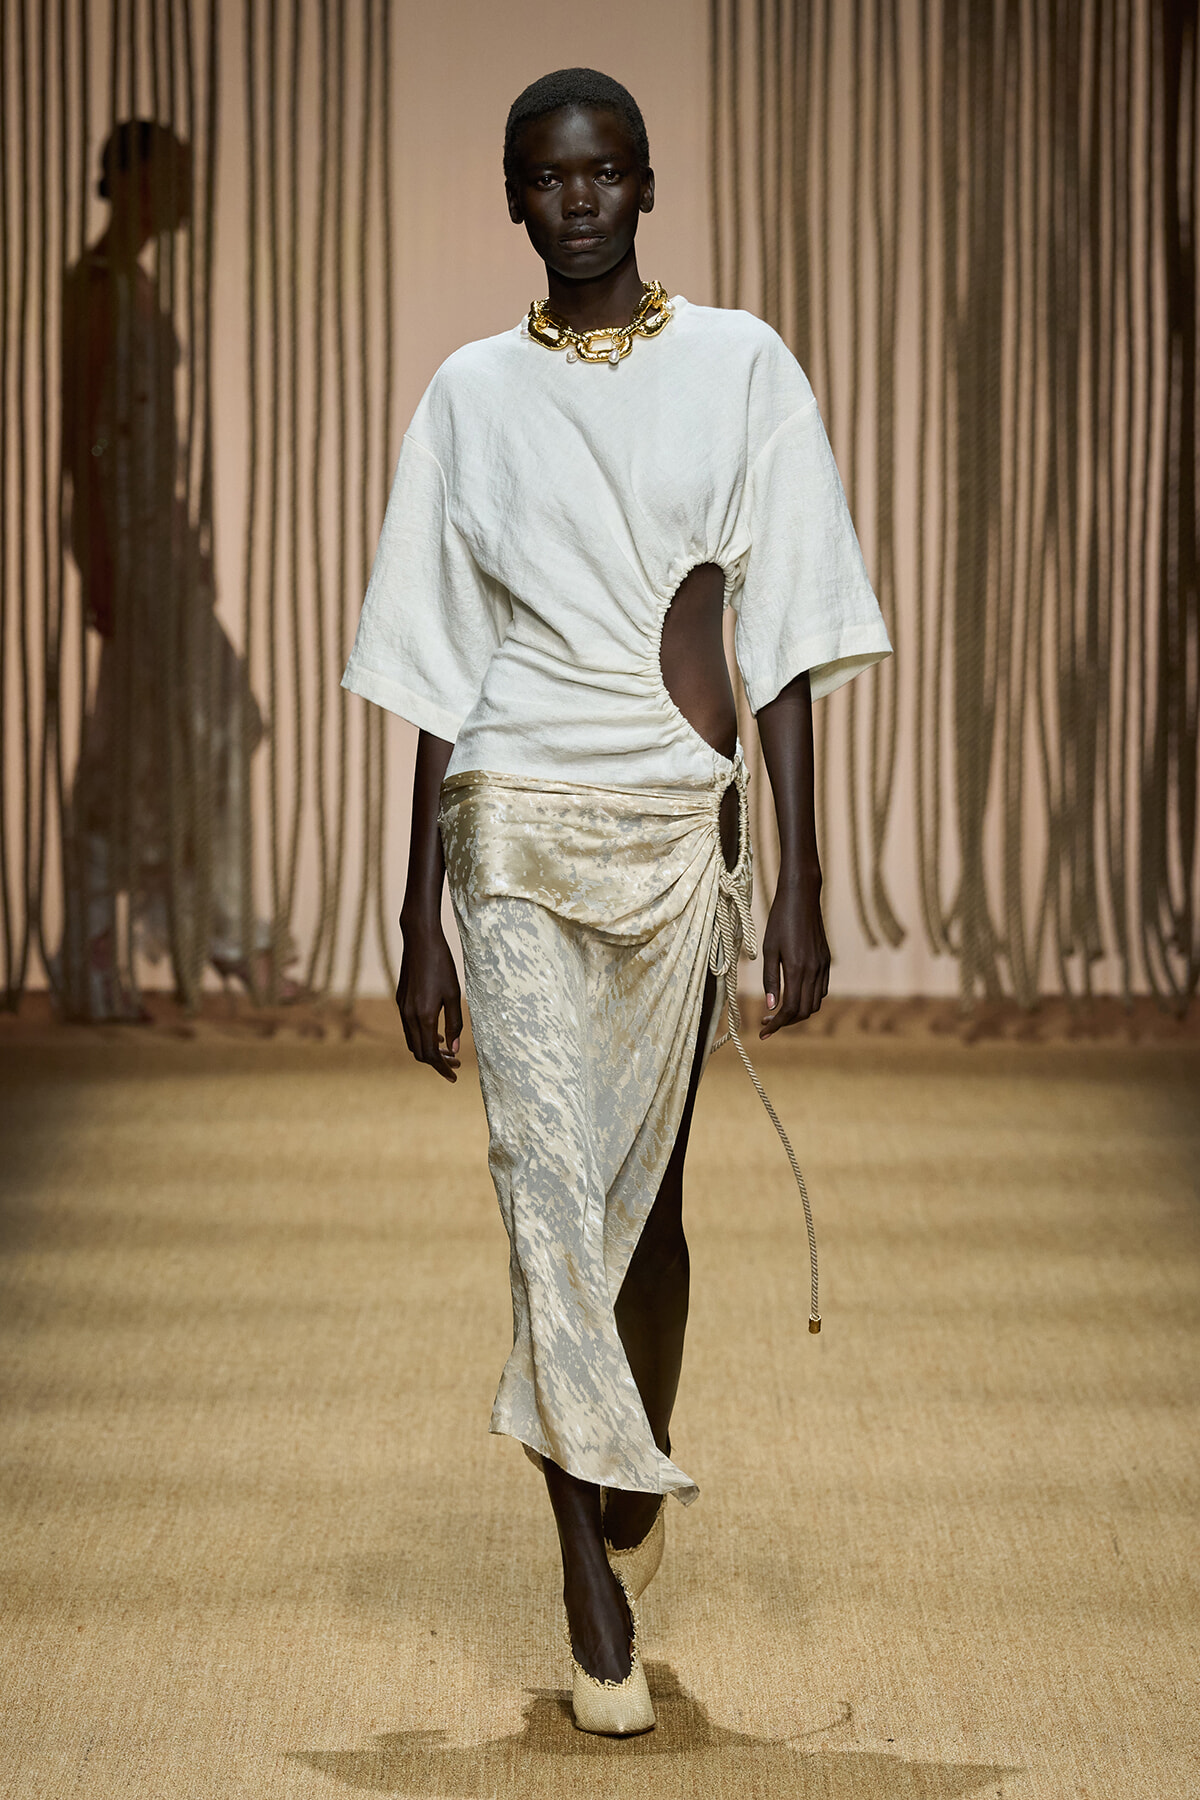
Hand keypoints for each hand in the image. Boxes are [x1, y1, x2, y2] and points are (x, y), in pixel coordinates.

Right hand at [396, 916, 462, 1081]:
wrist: (420, 939)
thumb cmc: (442, 965)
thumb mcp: (454, 995)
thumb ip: (454, 1024)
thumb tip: (455, 1049)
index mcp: (423, 1017)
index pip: (430, 1055)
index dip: (442, 1068)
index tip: (454, 1076)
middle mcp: (409, 1016)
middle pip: (419, 1052)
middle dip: (437, 1062)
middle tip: (456, 1063)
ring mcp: (402, 1008)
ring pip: (412, 1041)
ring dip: (428, 1050)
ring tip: (448, 1051)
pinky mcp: (401, 1000)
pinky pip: (408, 1028)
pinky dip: (421, 1037)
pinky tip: (436, 1032)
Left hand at [759, 877, 829, 1037]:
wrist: (802, 898)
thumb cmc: (780, 921)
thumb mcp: (769, 949)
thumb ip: (770, 979)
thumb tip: (771, 1006)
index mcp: (797, 969)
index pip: (790, 1009)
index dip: (777, 1025)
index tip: (763, 1032)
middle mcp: (814, 971)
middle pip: (804, 1012)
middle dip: (786, 1022)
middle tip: (767, 1022)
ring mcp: (823, 966)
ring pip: (815, 1003)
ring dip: (798, 1012)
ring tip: (778, 1011)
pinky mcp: (826, 960)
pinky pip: (821, 989)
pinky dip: (808, 999)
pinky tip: (793, 994)